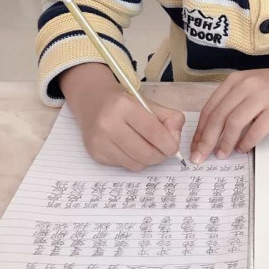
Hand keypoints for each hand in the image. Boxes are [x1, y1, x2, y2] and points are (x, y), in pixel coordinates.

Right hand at [60, 63, 184, 170]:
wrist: (93, 102)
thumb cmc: (126, 104)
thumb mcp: (150, 104)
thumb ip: (170, 119)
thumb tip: (175, 141)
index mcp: (124, 106)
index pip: (154, 132)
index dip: (169, 144)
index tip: (174, 147)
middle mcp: (108, 124)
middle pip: (146, 153)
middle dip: (161, 155)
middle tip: (163, 150)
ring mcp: (100, 140)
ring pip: (136, 164)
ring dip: (148, 160)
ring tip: (147, 147)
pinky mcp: (95, 153)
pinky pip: (125, 166)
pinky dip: (134, 161)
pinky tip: (131, 148)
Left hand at [191, 62, 268, 162]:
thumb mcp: (249, 87)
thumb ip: (231, 103)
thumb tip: (210, 134)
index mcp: (235, 80)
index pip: (210, 107)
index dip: (200, 130)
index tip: (194, 147)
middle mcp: (247, 85)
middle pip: (219, 116)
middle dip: (207, 140)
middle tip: (200, 157)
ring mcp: (263, 96)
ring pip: (235, 123)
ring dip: (225, 143)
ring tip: (222, 155)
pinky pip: (256, 130)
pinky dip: (247, 142)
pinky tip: (243, 149)